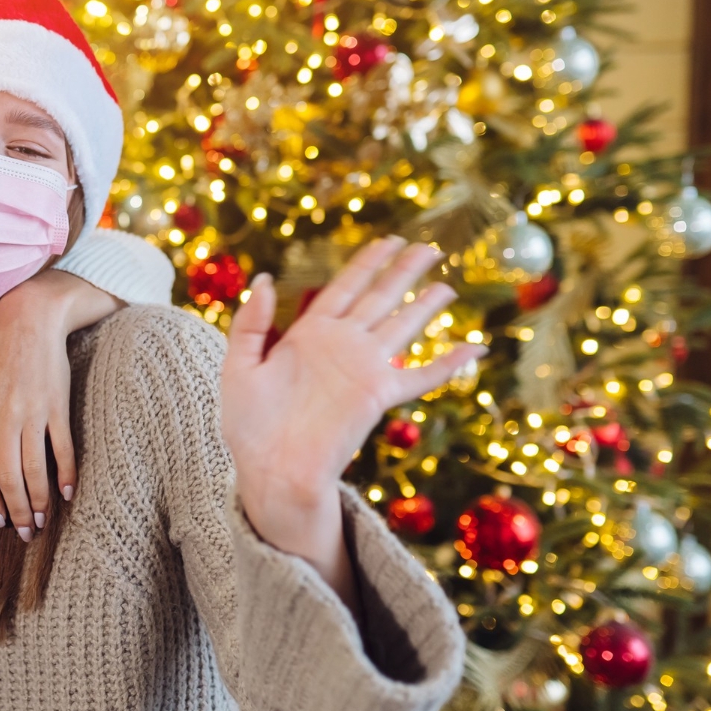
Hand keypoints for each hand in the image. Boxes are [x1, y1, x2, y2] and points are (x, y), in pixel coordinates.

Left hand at [0, 271, 122, 540]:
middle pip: (9, 479)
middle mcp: (4, 420)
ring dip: (40, 502)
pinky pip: (63, 449)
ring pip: (36, 471)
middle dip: (17, 512)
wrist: (30, 319)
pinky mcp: (58, 407)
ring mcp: (33, 414)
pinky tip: (68, 493)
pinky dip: (66, 475)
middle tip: (26, 533)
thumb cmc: (1, 351)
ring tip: (44, 521)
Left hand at [222, 238, 484, 594]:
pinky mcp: (377, 396)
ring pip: (402, 326)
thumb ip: (250, 323)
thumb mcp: (238, 366)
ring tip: (446, 286)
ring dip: (425, 306)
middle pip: (379, 296)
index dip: (367, 262)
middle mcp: (341, 345)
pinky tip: (473, 349)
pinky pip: (421, 375)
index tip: (388, 240)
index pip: (345, 287)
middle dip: (403, 271)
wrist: (270, 469)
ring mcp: (363, 369)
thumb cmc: (248, 425)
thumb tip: (266, 279)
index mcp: (309, 334)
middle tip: (429, 247)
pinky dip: (448, 364)